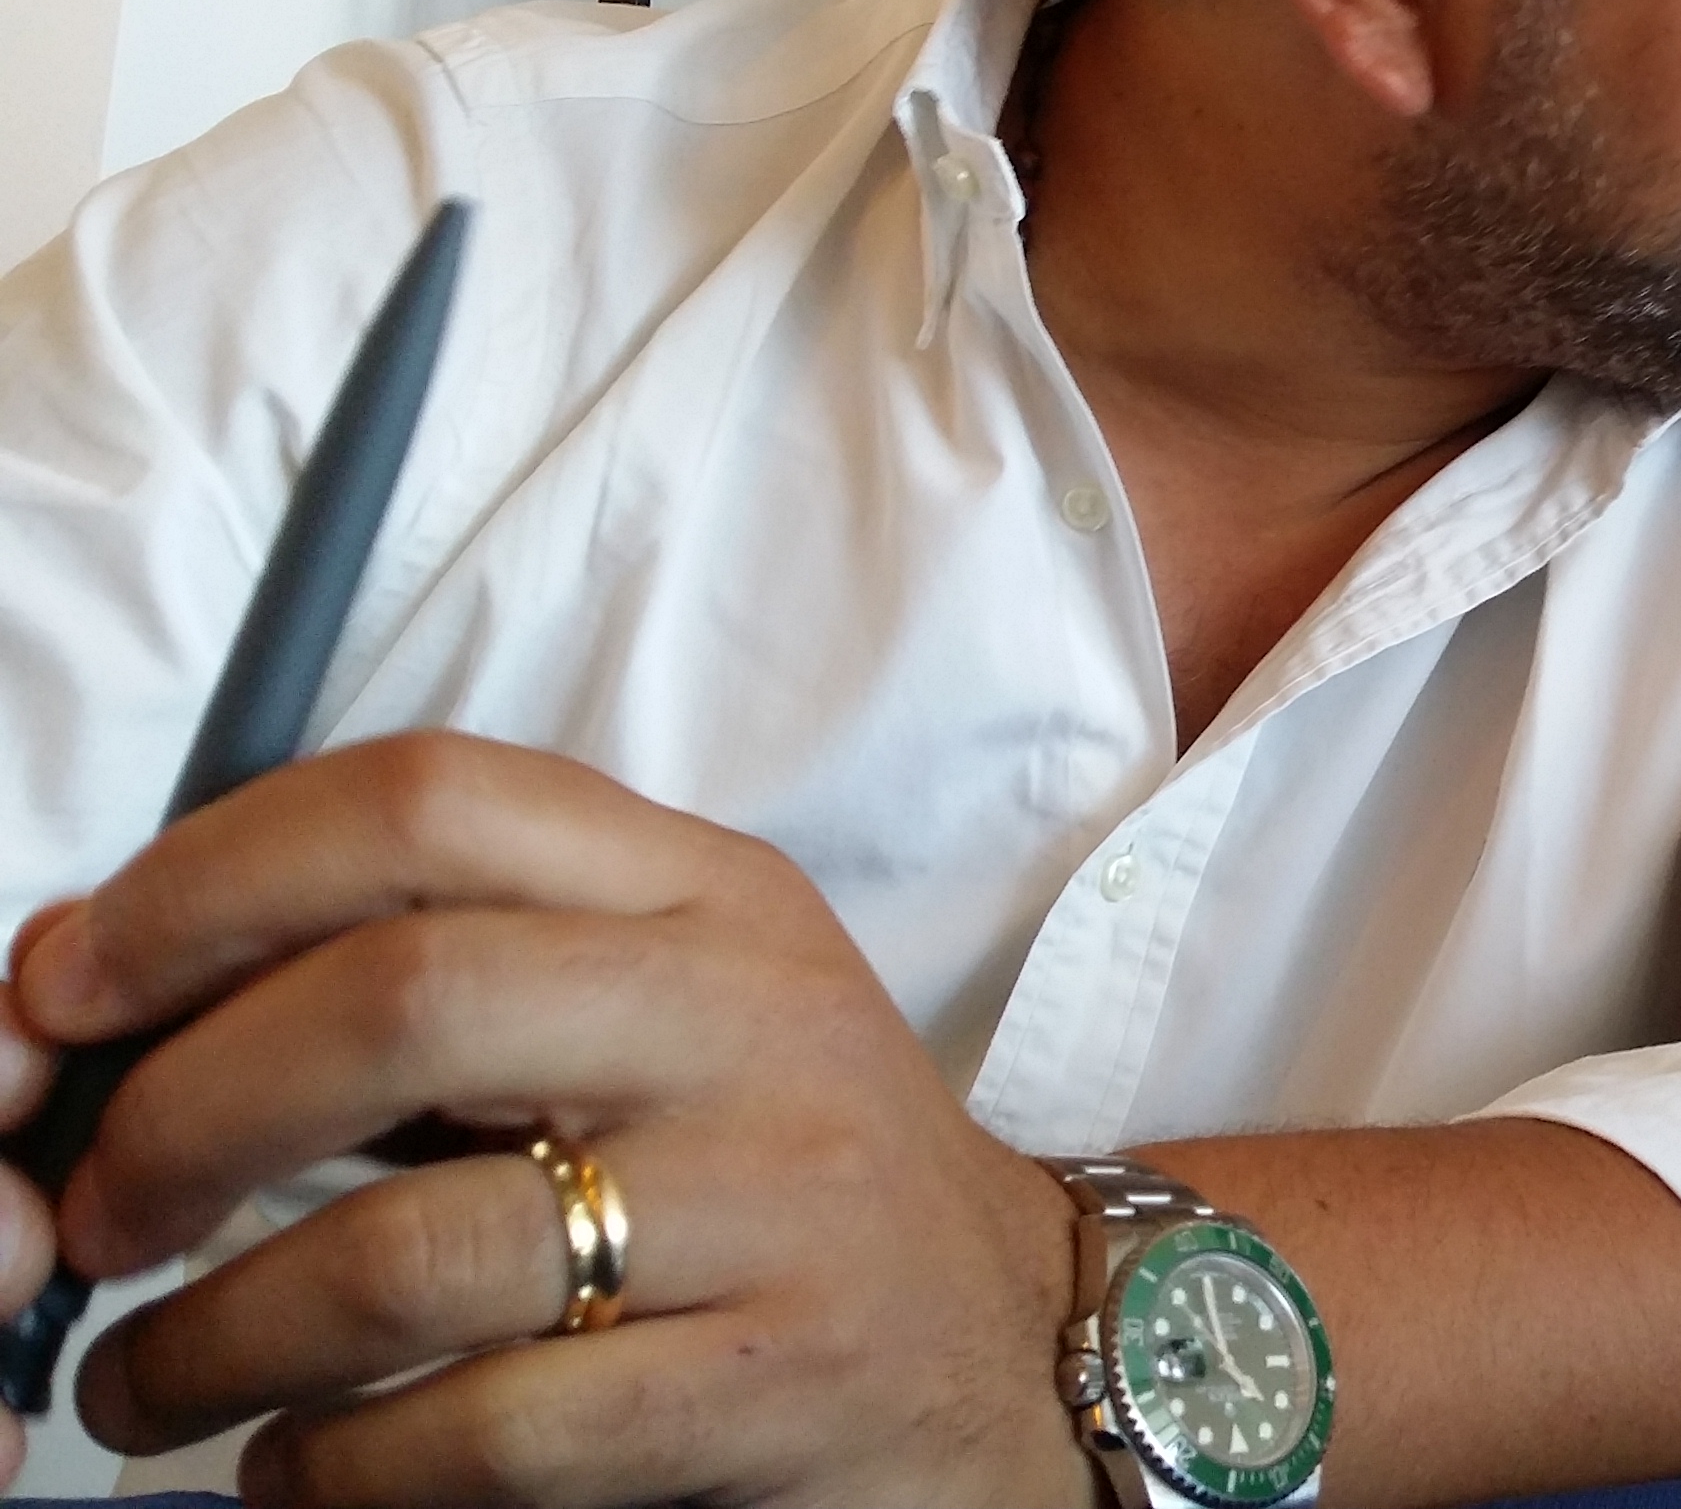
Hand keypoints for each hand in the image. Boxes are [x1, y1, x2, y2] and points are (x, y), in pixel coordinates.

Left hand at [9, 732, 1087, 1506]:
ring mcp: (778, 1201)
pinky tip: (298, 1473)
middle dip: (182, 1117)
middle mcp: (749, 1017)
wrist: (1020, 1344)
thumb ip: (459, 964)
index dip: (206, 882)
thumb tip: (117, 993)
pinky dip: (340, 1469)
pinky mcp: (780, 1381)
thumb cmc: (780, 1172)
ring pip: (416, 1248)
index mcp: (706, 892)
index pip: (430, 803)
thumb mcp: (671, 1006)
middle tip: (94, 1219)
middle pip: (399, 1002)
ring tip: (144, 1386)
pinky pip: (493, 1429)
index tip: (69, 993)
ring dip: (216, 1337)